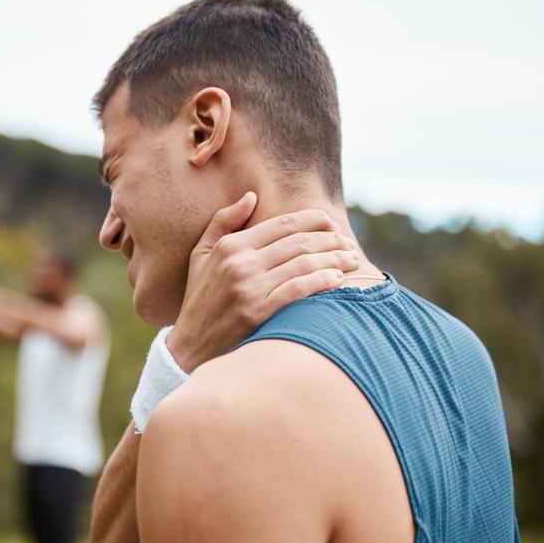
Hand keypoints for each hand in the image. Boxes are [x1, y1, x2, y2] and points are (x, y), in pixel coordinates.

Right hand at [167, 192, 360, 372]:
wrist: (190, 345)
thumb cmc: (200, 299)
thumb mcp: (200, 255)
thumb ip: (222, 222)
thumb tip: (251, 196)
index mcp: (230, 246)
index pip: (282, 224)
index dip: (314, 220)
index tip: (332, 223)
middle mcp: (240, 263)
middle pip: (299, 243)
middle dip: (331, 240)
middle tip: (349, 243)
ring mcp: (249, 288)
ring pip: (304, 264)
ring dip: (335, 259)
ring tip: (353, 259)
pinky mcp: (258, 312)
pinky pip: (298, 290)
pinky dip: (322, 282)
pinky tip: (338, 280)